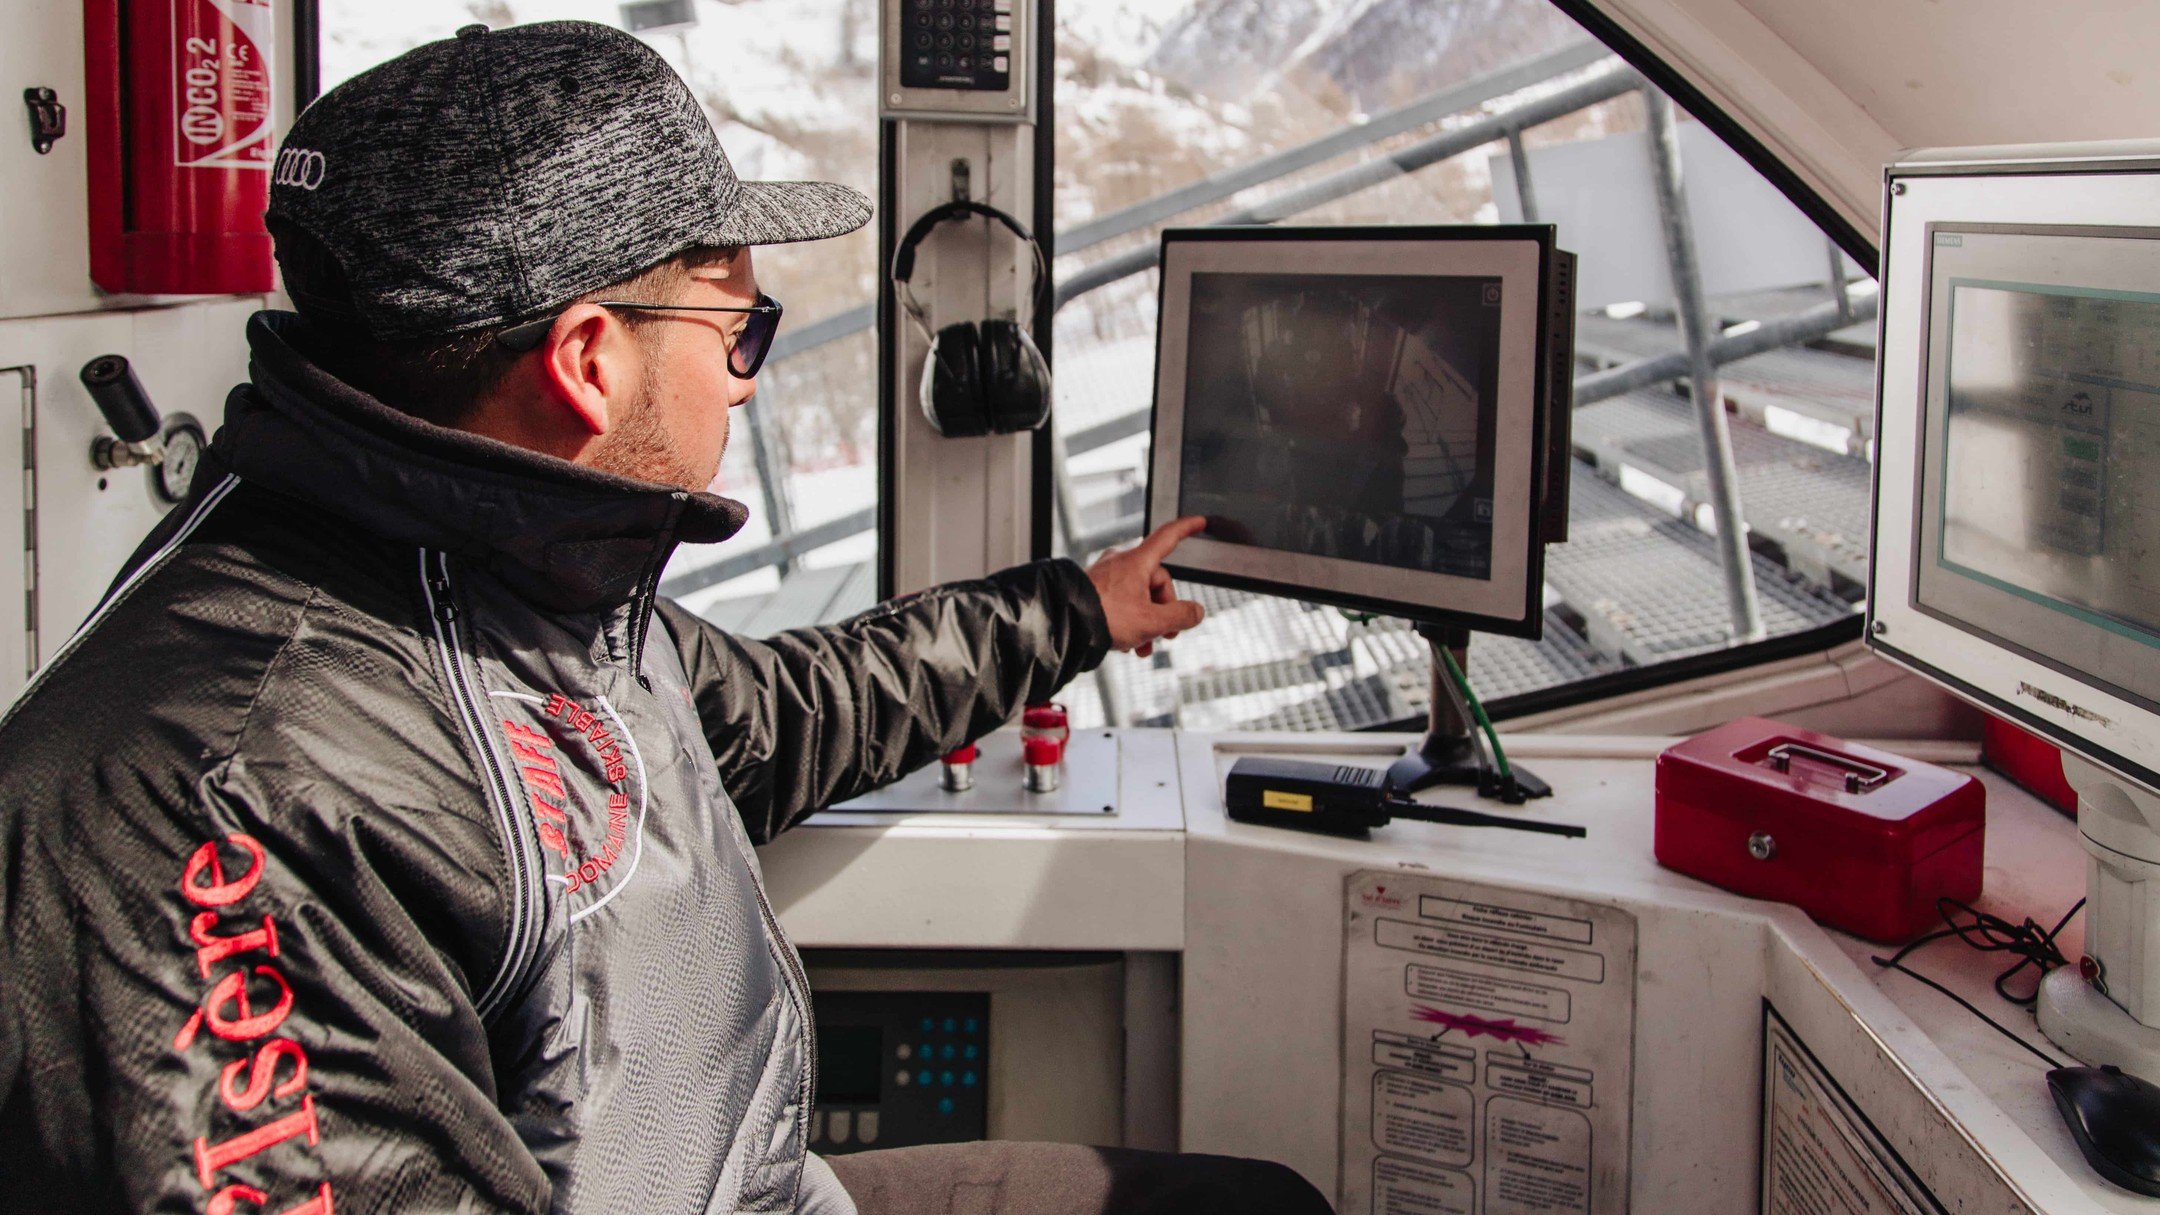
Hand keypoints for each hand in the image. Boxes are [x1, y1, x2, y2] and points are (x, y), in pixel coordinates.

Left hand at [1086, 516, 1207, 657]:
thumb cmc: (1103, 616)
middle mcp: (1121, 563)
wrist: (1063, 624)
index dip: (1186, 529)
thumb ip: (1180, 616)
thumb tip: (1195, 612)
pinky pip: (1121, 602)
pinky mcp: (1094, 589)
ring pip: (1139, 596)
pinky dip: (1130, 621)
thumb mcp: (1151, 621)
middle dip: (1164, 610)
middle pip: (1157, 581)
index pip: (1168, 536)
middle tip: (1165, 634)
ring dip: (1147, 622)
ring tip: (1144, 645)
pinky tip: (1127, 643)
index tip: (1199, 522)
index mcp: (1137, 562)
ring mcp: (1106, 576)